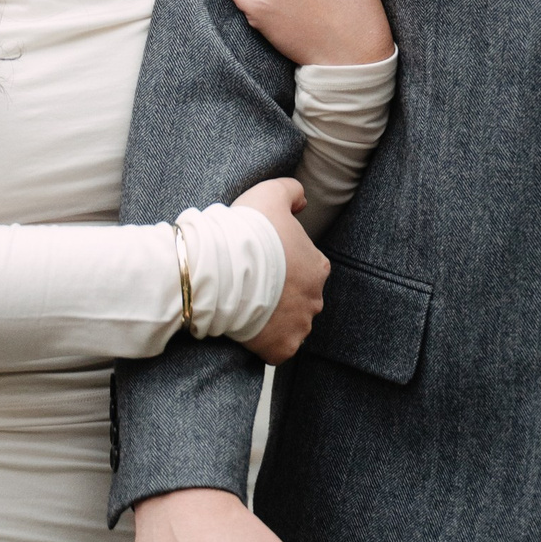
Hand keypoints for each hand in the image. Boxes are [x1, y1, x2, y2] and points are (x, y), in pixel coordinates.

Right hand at [232, 174, 328, 361]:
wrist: (222, 267)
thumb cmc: (247, 230)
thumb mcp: (272, 192)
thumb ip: (292, 191)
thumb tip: (302, 202)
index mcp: (317, 266)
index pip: (305, 267)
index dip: (281, 264)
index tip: (260, 262)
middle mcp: (315, 299)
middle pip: (299, 298)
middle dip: (280, 294)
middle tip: (252, 286)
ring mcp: (299, 326)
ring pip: (290, 324)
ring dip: (274, 319)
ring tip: (247, 307)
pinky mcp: (281, 349)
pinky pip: (276, 350)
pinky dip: (265, 343)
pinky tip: (248, 329)